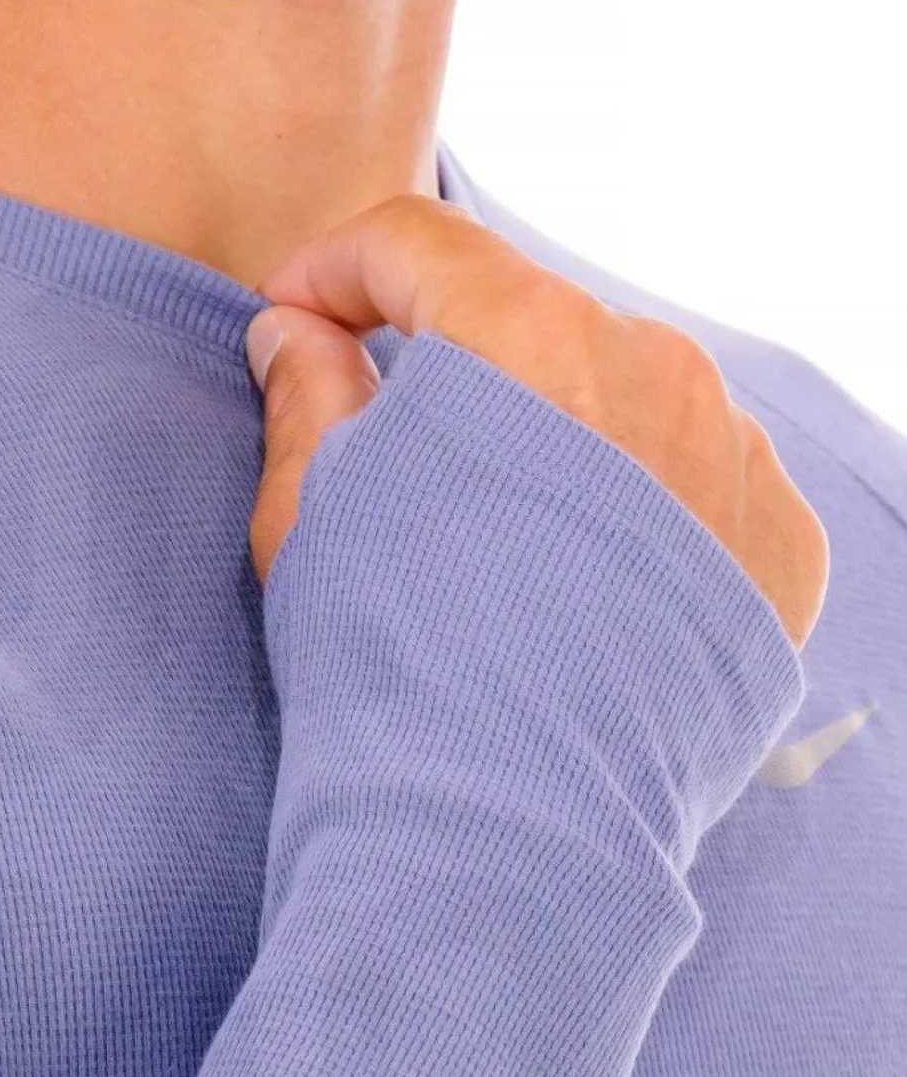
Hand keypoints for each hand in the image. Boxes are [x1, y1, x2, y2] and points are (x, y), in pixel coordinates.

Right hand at [245, 193, 828, 649]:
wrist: (514, 835)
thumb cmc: (393, 679)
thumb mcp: (310, 526)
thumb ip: (308, 402)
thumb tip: (298, 333)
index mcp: (524, 337)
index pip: (419, 241)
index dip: (335, 269)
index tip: (296, 317)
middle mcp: (652, 367)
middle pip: (535, 325)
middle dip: (460, 370)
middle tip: (398, 457)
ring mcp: (732, 453)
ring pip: (627, 405)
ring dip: (560, 441)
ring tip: (505, 551)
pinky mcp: (779, 541)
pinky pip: (699, 489)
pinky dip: (641, 517)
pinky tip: (586, 597)